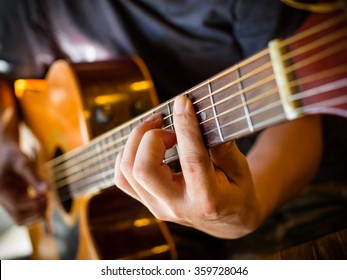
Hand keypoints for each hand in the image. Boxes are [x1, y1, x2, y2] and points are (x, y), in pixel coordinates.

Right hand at [0, 114, 46, 225]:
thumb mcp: (23, 162)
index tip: (45, 196)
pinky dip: (36, 210)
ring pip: (22, 219)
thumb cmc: (13, 155)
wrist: (6, 153)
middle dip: (35, 211)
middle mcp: (3, 199)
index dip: (33, 204)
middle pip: (19, 217)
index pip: (16, 205)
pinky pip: (26, 213)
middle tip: (46, 199)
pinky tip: (44, 198)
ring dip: (37, 213)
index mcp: (0, 190)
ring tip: (46, 199)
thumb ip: (34, 177)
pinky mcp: (16, 201)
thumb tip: (47, 190)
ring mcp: (9, 202)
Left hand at [114, 95, 260, 238]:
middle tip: (167, 124)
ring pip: (128, 171)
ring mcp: (158, 207)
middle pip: (144, 169)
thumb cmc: (237, 192)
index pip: (191, 159)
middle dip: (151, 136)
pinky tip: (143, 145)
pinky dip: (127, 155)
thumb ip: (225, 147)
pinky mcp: (148, 203)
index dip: (185, 127)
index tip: (183, 102)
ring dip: (137, 141)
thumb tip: (206, 119)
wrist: (227, 220)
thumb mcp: (241, 170)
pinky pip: (123, 178)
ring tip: (157, 128)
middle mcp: (178, 206)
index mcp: (208, 199)